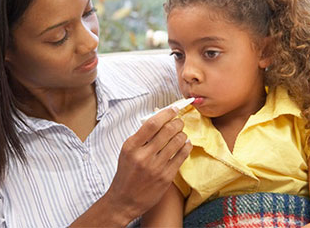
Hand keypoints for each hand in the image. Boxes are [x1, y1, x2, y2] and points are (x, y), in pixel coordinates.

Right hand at [105, 107, 191, 223]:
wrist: (124, 201)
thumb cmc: (126, 174)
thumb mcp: (127, 152)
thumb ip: (141, 137)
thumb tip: (159, 120)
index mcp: (131, 146)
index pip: (152, 123)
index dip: (166, 113)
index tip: (173, 109)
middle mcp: (143, 155)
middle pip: (167, 130)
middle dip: (177, 122)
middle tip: (179, 121)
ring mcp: (156, 167)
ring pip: (177, 142)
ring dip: (182, 134)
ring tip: (181, 133)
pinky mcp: (166, 177)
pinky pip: (181, 156)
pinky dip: (186, 147)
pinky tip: (186, 144)